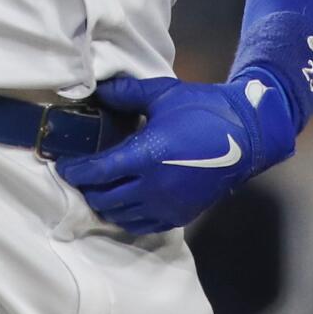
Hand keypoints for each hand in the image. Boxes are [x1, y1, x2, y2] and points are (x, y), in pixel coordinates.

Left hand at [56, 73, 297, 234]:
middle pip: (104, 198)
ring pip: (120, 216)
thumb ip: (127, 93)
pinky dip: (127, 217)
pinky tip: (125, 204)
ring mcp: (167, 205)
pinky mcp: (180, 214)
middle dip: (87, 188)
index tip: (64, 165)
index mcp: (146, 156)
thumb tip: (99, 89)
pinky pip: (143, 225)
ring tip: (100, 190)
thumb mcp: (164, 93)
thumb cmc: (204, 109)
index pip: (97, 172)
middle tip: (81, 176)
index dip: (76, 171)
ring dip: (105, 204)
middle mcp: (153, 187)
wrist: (248, 135)